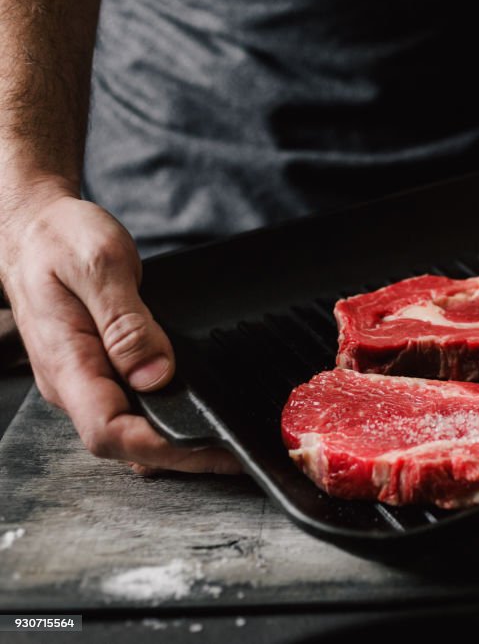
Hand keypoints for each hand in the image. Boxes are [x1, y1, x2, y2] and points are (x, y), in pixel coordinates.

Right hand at [0, 180, 240, 474]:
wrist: (35, 228)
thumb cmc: (59, 240)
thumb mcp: (99, 265)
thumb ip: (126, 322)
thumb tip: (154, 374)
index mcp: (68, 363)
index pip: (108, 432)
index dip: (161, 448)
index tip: (210, 447)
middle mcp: (75, 383)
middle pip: (126, 445)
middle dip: (182, 455)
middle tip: (236, 454)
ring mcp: (87, 381)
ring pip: (132, 431)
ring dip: (179, 444)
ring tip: (227, 443)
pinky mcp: (101, 372)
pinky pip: (135, 409)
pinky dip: (170, 419)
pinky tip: (200, 417)